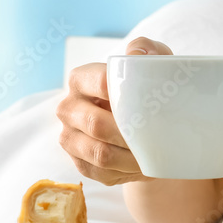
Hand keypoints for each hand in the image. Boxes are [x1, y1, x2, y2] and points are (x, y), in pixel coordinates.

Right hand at [57, 37, 172, 185]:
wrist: (142, 129)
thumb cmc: (146, 91)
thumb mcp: (152, 66)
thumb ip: (148, 50)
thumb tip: (136, 53)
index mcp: (80, 80)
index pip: (98, 83)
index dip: (122, 93)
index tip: (147, 102)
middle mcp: (68, 109)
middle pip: (96, 124)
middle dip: (129, 133)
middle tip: (154, 135)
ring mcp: (70, 139)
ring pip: (99, 153)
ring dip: (130, 157)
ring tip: (151, 154)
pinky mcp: (80, 164)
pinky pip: (102, 172)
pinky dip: (125, 172)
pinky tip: (141, 165)